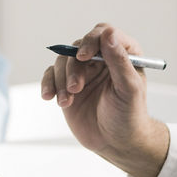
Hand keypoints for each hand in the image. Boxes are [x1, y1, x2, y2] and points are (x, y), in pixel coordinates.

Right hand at [42, 23, 168, 176]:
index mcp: (122, 55)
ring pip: (63, 61)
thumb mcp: (129, 89)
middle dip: (74, 67)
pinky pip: (51, 75)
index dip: (92, 40)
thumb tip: (108, 35)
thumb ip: (120, 61)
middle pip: (79, 47)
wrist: (115, 143)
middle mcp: (101, 59)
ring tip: (67, 102)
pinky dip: (48, 84)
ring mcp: (83, 71)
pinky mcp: (67, 85)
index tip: (84, 57)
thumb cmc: (128, 116)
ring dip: (61, 80)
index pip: (104, 33)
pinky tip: (49, 97)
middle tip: (76, 88)